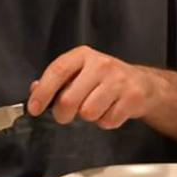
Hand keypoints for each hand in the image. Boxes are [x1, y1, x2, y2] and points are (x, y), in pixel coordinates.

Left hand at [27, 46, 153, 128]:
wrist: (142, 83)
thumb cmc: (102, 79)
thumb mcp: (78, 72)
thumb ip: (56, 81)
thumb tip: (34, 90)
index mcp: (82, 55)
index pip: (57, 72)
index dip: (42, 93)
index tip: (34, 109)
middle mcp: (101, 64)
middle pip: (69, 99)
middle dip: (62, 114)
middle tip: (65, 115)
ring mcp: (119, 80)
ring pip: (88, 113)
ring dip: (88, 117)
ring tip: (95, 107)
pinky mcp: (133, 97)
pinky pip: (107, 121)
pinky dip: (105, 121)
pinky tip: (110, 110)